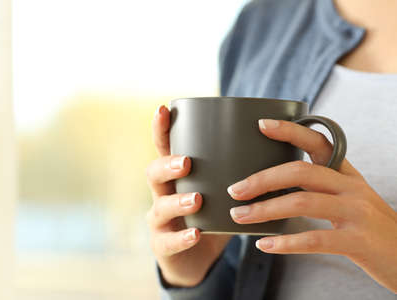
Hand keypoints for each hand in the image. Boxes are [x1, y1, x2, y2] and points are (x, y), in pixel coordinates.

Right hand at [146, 105, 230, 286]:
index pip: (164, 148)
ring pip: (159, 207)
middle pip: (153, 173)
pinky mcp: (163, 245)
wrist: (196, 259)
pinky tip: (196, 234)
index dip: (161, 129)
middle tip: (187, 163)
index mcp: (176, 176)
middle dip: (167, 165)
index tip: (164, 109)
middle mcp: (162, 194)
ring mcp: (160, 220)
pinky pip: (168, 241)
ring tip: (197, 199)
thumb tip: (276, 143)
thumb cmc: (212, 218)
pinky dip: (182, 237)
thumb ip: (238, 172)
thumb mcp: (222, 192)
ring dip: (177, 202)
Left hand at [227, 119, 396, 292]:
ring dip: (264, 210)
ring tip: (239, 216)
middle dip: (262, 179)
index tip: (261, 125)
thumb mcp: (349, 197)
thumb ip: (321, 187)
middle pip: (300, 172)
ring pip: (302, 203)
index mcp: (346, 174)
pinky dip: (285, 243)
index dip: (290, 130)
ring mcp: (356, 213)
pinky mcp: (357, 241)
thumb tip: (273, 184)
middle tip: (234, 190)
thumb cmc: (368, 225)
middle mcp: (351, 188)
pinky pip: (314, 239)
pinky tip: (264, 245)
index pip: (318, 142)